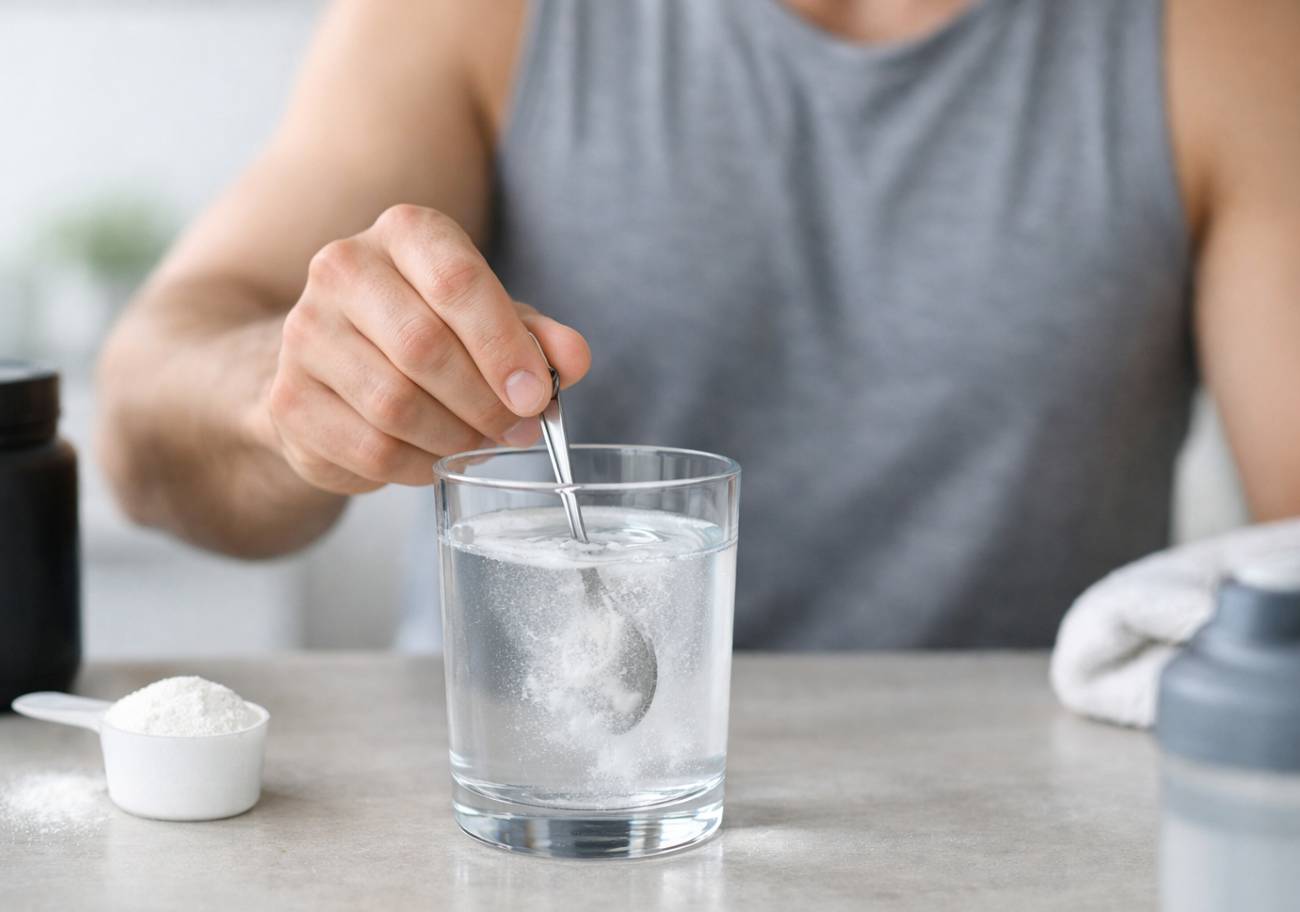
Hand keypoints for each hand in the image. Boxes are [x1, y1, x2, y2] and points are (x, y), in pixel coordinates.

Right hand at [266, 204, 590, 493]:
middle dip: (485, 402)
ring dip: (454, 438)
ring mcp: (305, 333)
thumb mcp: (492, 322)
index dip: (504, 346)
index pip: (458, 281)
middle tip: (519, 430)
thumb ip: (538, 337)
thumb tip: (572, 360)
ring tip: (480, 443)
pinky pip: (369, 448)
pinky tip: (438, 459)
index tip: (536, 395)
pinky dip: (419, 466)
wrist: (331, 364)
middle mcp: (343, 268)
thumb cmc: (428, 331)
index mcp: (405, 233)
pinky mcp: (288, 400)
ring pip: (394, 404)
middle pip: (424, 346)